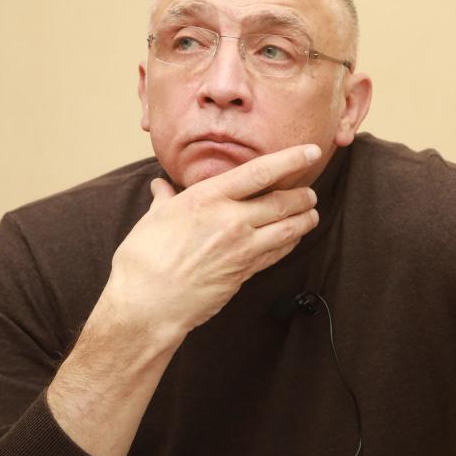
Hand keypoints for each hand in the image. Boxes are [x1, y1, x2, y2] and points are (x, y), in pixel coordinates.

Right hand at [104, 143, 322, 337]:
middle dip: (303, 195)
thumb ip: (165, 199)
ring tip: (311, 213)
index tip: (310, 151)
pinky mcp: (245, 272)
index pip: (260, 172)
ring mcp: (241, 249)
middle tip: (310, 192)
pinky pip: (277, 253)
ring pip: (288, 229)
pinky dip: (290, 242)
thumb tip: (160, 186)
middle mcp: (231, 221)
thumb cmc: (144, 259)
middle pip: (283, 202)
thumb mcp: (154, 218)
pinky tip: (293, 238)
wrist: (148, 304)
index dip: (290, 159)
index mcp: (208, 198)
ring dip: (305, 219)